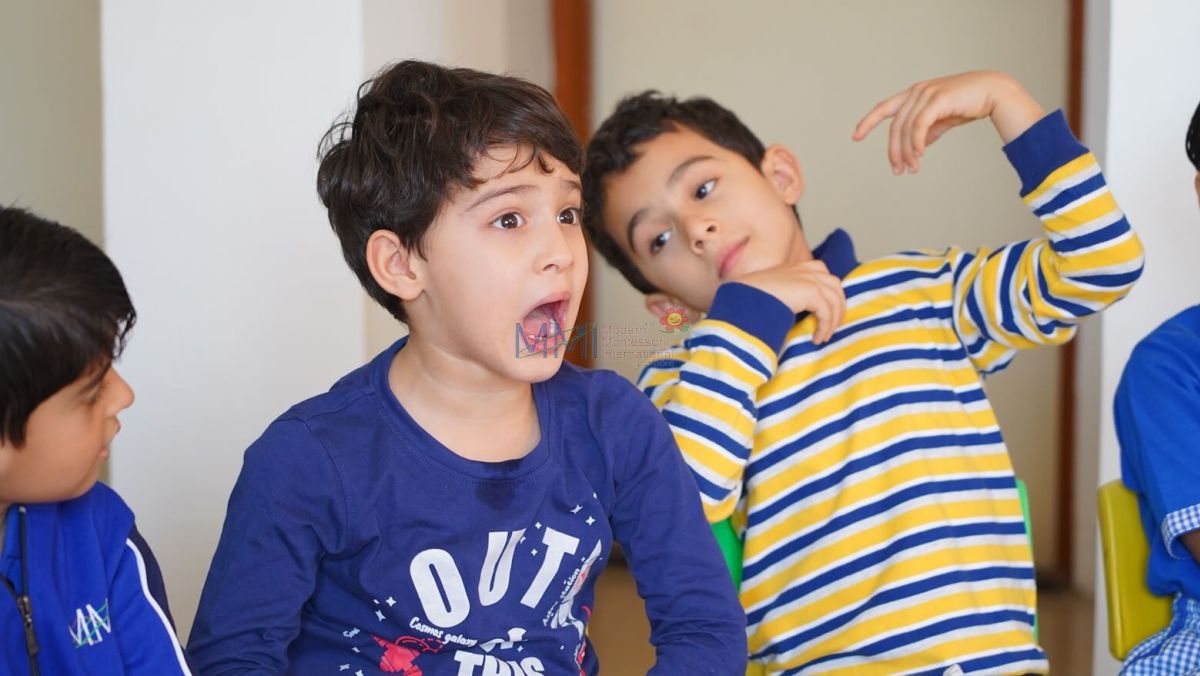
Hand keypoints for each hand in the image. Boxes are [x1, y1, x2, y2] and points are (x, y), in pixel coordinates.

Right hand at [735, 260, 845, 343]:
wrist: (741, 299)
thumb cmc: (747, 299)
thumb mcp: (769, 291)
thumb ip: (784, 294)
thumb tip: (790, 310)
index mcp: (794, 267)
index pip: (821, 272)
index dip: (828, 291)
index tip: (825, 312)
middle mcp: (803, 269)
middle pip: (834, 284)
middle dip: (838, 305)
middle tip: (831, 326)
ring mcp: (808, 278)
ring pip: (834, 298)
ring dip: (833, 319)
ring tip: (824, 336)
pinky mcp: (809, 291)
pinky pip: (827, 311)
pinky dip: (825, 326)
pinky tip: (816, 338)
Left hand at [852, 71, 1045, 174]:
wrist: (993, 92)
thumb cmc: (968, 104)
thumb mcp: (942, 120)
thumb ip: (927, 132)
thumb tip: (917, 148)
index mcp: (914, 95)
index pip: (884, 108)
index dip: (868, 122)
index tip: (855, 136)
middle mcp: (916, 92)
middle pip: (895, 126)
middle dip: (894, 151)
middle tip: (898, 170)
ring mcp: (926, 93)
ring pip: (906, 128)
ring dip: (907, 152)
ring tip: (912, 169)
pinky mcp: (937, 99)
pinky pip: (920, 125)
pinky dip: (916, 142)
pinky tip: (919, 155)